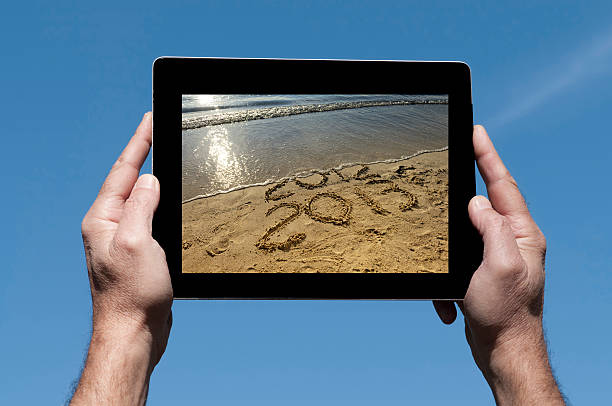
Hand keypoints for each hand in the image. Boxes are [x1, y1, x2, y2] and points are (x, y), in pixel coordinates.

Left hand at [71, 113, 171, 404]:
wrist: (134, 332)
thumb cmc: (132, 294)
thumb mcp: (137, 242)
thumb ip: (142, 206)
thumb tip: (150, 180)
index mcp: (103, 219)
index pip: (123, 171)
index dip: (138, 142)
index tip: (150, 119)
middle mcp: (110, 226)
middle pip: (130, 181)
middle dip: (145, 155)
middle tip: (161, 131)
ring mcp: (123, 240)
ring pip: (142, 200)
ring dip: (155, 180)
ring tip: (167, 159)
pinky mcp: (138, 253)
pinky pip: (150, 219)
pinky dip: (162, 205)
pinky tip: (171, 203)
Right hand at [433, 125, 563, 404]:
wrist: (503, 350)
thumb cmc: (506, 313)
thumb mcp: (500, 265)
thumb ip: (491, 228)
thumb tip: (476, 203)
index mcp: (521, 234)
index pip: (502, 185)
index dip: (488, 156)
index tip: (476, 131)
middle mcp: (511, 240)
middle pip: (484, 202)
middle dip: (463, 191)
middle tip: (447, 166)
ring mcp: (496, 255)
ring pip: (464, 233)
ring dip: (447, 247)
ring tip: (447, 269)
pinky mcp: (481, 272)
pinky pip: (457, 262)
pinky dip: (447, 280)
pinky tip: (449, 301)